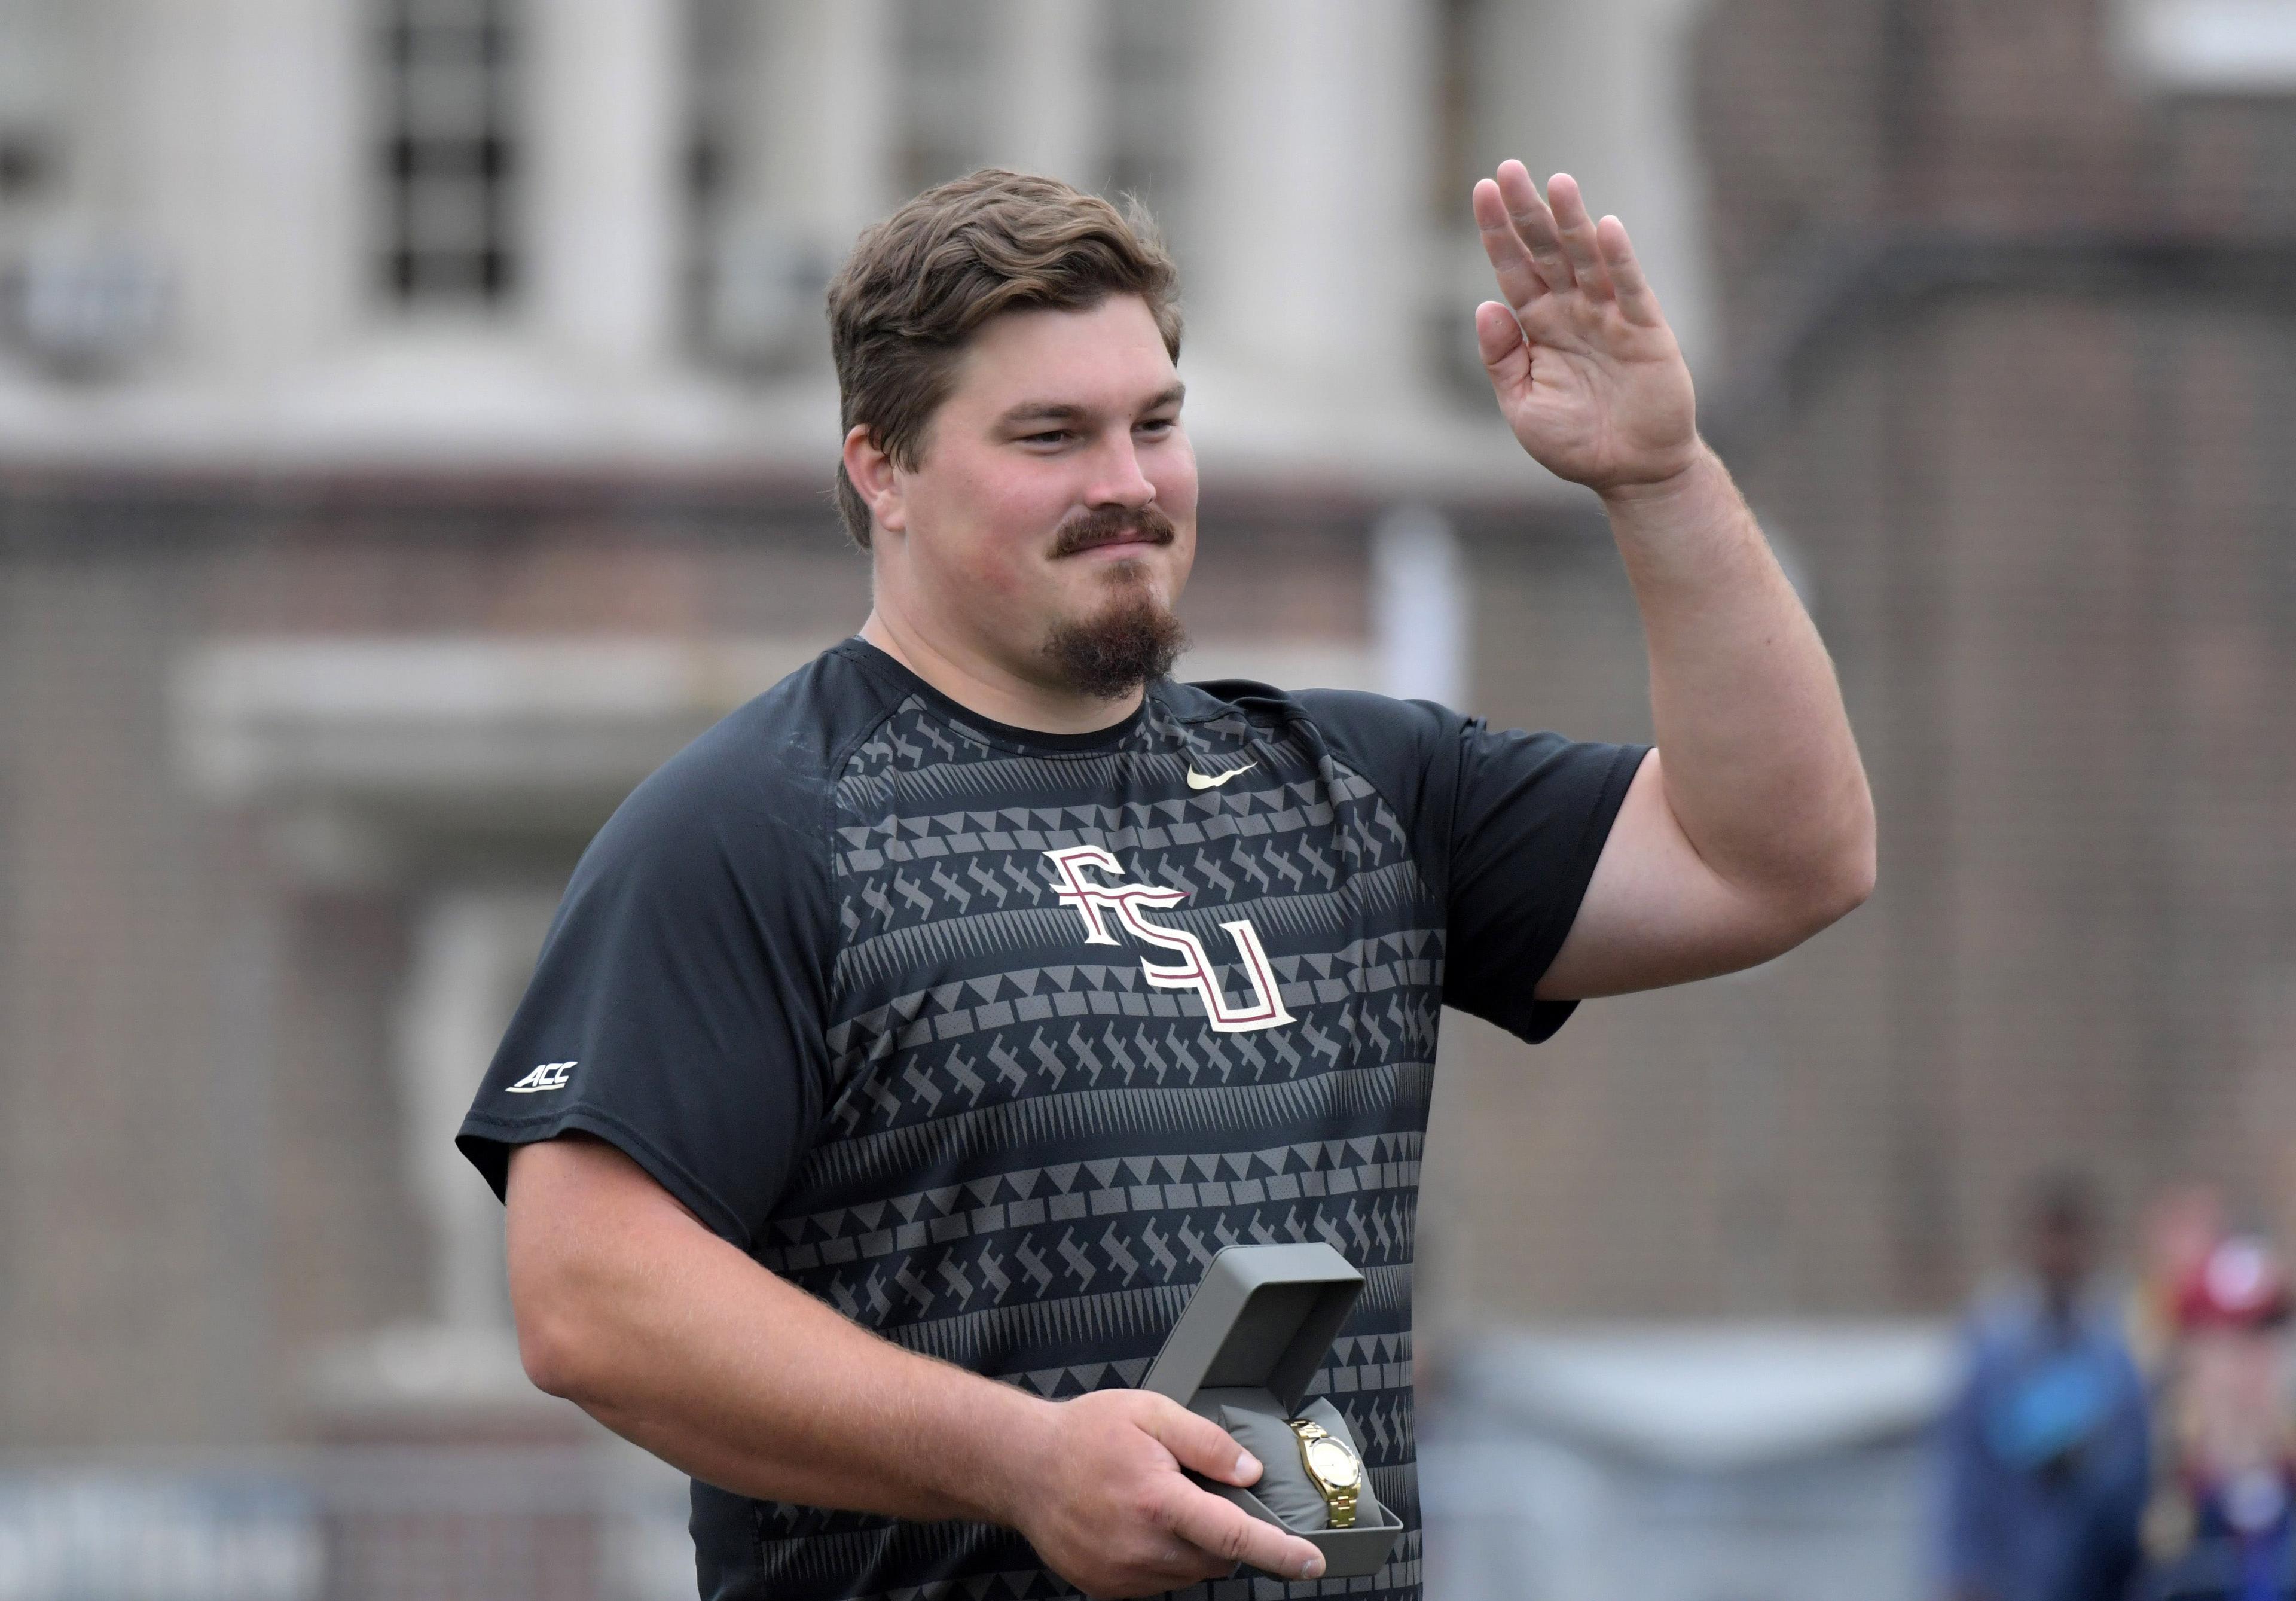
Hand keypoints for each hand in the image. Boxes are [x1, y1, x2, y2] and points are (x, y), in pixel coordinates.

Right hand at [1003, 1389, 1326, 1598]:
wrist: (1020, 1466)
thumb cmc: (1084, 1433)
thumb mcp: (1150, 1413)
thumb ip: (1205, 1442)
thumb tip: (1249, 1472)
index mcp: (1158, 1501)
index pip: (1234, 1537)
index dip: (1279, 1553)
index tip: (1312, 1562)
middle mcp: (1142, 1547)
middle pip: (1216, 1558)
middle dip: (1224, 1533)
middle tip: (1193, 1492)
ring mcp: (1122, 1574)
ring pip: (1188, 1574)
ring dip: (1192, 1546)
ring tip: (1157, 1503)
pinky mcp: (1106, 1588)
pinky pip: (1157, 1581)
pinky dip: (1162, 1558)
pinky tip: (1136, 1524)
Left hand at [1471, 162, 1699, 495]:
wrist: (1630, 472)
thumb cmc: (1576, 442)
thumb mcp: (1523, 406)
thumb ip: (1502, 359)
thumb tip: (1486, 307)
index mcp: (1539, 326)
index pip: (1514, 268)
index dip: (1498, 232)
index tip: (1482, 190)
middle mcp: (1573, 311)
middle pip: (1546, 251)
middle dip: (1527, 212)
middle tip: (1508, 168)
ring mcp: (1610, 317)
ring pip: (1587, 260)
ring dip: (1572, 221)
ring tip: (1556, 183)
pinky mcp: (1646, 332)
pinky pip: (1631, 290)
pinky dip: (1619, 261)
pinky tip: (1606, 229)